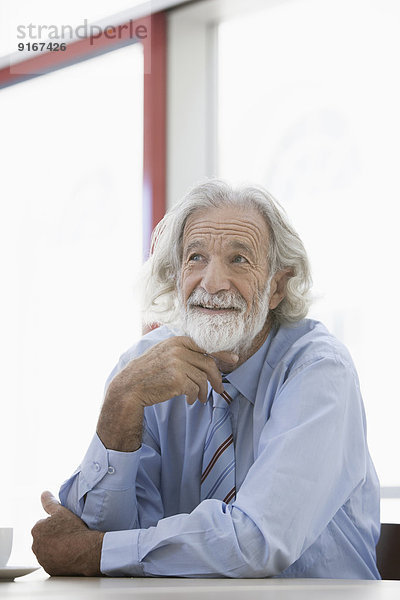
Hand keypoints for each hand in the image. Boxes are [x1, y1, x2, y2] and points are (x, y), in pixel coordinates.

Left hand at [31, 491, 103, 575]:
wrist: (85, 550)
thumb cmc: (74, 529)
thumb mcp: (62, 511)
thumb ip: (50, 502)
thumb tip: (44, 493)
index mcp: (36, 529)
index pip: (44, 525)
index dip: (56, 525)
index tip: (65, 526)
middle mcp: (35, 545)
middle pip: (44, 538)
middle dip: (53, 537)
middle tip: (68, 535)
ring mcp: (42, 559)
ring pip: (48, 551)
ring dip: (55, 548)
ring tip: (69, 545)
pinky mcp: (49, 569)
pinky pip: (52, 562)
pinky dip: (58, 559)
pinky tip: (68, 555)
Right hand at [97, 336, 238, 450]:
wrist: (130, 386)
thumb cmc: (148, 372)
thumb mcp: (164, 353)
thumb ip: (183, 352)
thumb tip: (209, 358)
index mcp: (177, 340)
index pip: (206, 346)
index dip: (221, 354)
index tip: (233, 360)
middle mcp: (179, 349)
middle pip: (208, 364)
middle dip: (216, 378)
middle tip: (219, 388)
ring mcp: (178, 363)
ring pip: (203, 379)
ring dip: (204, 391)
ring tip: (200, 398)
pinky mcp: (178, 379)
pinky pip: (195, 389)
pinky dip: (195, 397)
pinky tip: (189, 400)